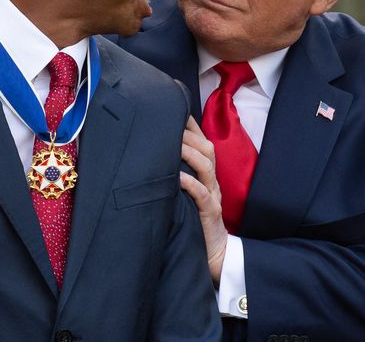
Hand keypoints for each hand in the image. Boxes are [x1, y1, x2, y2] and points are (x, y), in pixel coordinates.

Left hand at [179, 116, 227, 285]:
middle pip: (206, 148)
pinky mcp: (210, 214)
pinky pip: (202, 194)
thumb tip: (149, 159)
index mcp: (205, 175)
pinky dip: (190, 183)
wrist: (214, 256)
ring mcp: (212, 196)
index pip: (201, 143)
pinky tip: (177, 177)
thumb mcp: (185, 196)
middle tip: (168, 121)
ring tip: (172, 142)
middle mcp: (211, 181)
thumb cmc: (195, 223)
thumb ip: (175, 177)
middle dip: (189, 133)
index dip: (190, 125)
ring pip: (206, 166)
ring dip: (189, 152)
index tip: (173, 109)